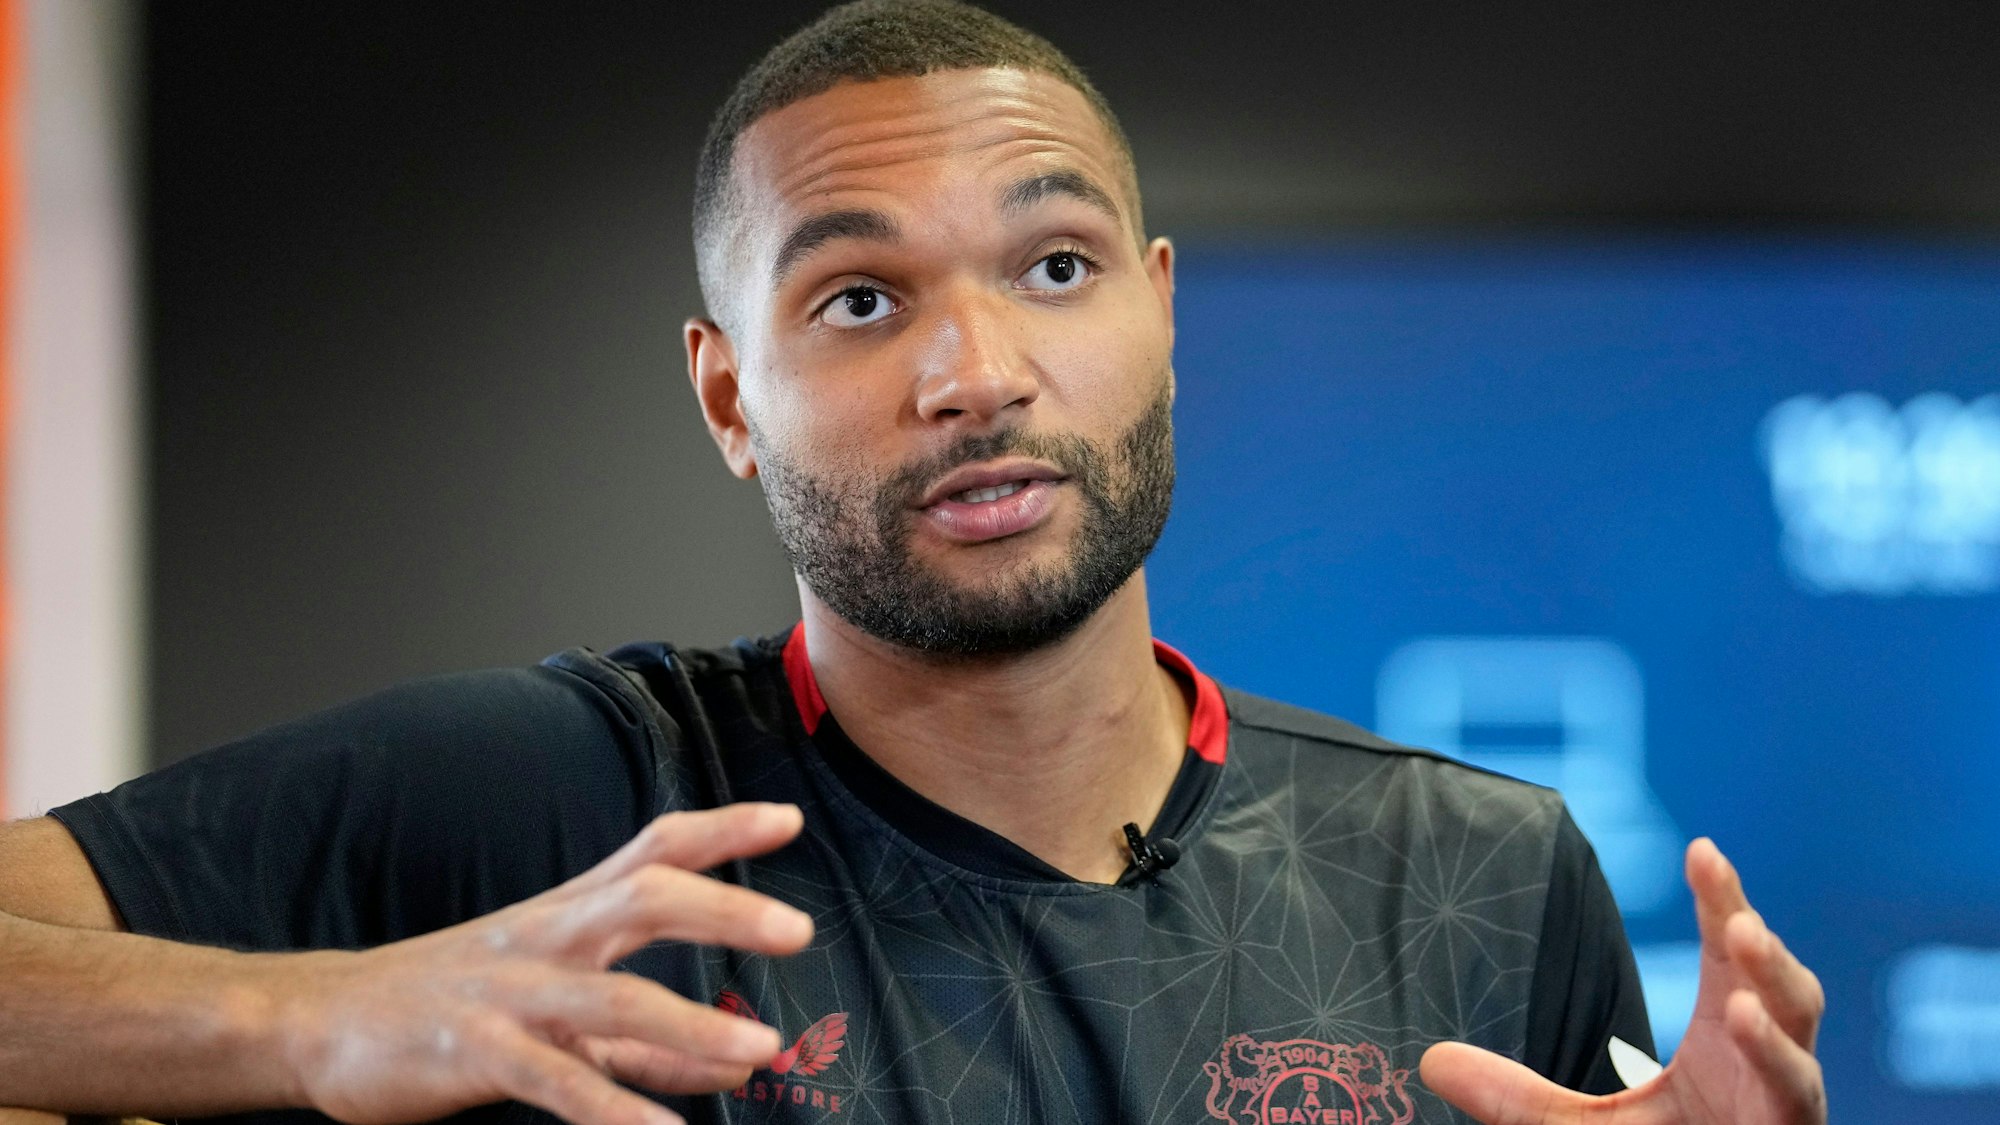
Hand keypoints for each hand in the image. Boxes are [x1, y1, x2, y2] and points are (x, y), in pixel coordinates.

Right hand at [272, 803, 813, 1124]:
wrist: (319, 1023)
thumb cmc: (452, 1007)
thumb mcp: (559, 1014)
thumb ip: (647, 1040)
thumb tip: (734, 1060)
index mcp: (568, 914)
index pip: (654, 850)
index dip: (722, 831)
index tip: (790, 821)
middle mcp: (546, 937)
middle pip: (644, 896)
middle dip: (722, 907)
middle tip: (797, 929)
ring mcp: (509, 991)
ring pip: (610, 996)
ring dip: (691, 1024)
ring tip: (759, 1047)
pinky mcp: (474, 1052)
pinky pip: (555, 1082)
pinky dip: (613, 1109)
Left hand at [1420, 838, 1826, 1124]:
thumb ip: (1516, 1096)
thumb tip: (1431, 1060)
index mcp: (1725, 1038)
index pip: (1727, 953)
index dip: (1721, 898)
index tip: (1698, 846)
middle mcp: (1767, 1060)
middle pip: (1777, 980)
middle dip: (1753, 932)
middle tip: (1717, 879)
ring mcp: (1786, 1098)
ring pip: (1796, 1028)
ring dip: (1770, 977)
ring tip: (1739, 932)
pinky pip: (1794, 1091)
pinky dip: (1774, 1053)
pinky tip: (1741, 1017)